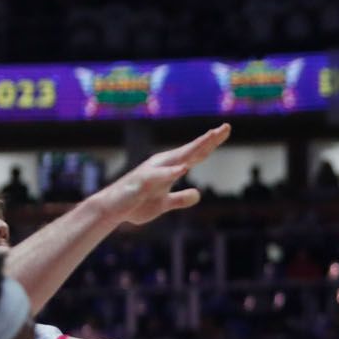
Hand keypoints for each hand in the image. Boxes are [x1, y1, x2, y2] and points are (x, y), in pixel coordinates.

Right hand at [97, 125, 230, 226]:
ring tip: (210, 139)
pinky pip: (158, 176)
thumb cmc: (137, 204)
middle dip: (208, 139)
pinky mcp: (142, 182)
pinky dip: (170, 172)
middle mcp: (162, 164)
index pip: (195, 154)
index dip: (210, 143)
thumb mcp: (164, 204)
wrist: (111, 211)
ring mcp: (152, 172)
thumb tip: (198, 194)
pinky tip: (183, 168)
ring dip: (194, 148)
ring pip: (177, 158)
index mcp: (169, 168)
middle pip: (190, 150)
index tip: (226, 130)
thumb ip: (181, 198)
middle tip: (226, 127)